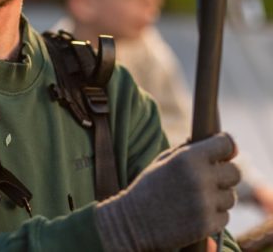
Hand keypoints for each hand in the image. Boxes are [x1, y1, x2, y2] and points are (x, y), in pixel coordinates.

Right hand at [96, 132, 240, 250]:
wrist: (133, 221)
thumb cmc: (149, 187)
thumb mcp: (164, 160)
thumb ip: (189, 150)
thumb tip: (214, 142)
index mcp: (188, 157)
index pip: (225, 144)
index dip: (226, 146)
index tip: (225, 151)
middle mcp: (200, 178)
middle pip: (235, 172)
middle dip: (225, 173)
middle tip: (212, 177)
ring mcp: (204, 203)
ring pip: (231, 196)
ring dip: (219, 196)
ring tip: (198, 197)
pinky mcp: (206, 225)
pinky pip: (225, 216)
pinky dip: (215, 215)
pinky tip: (197, 212)